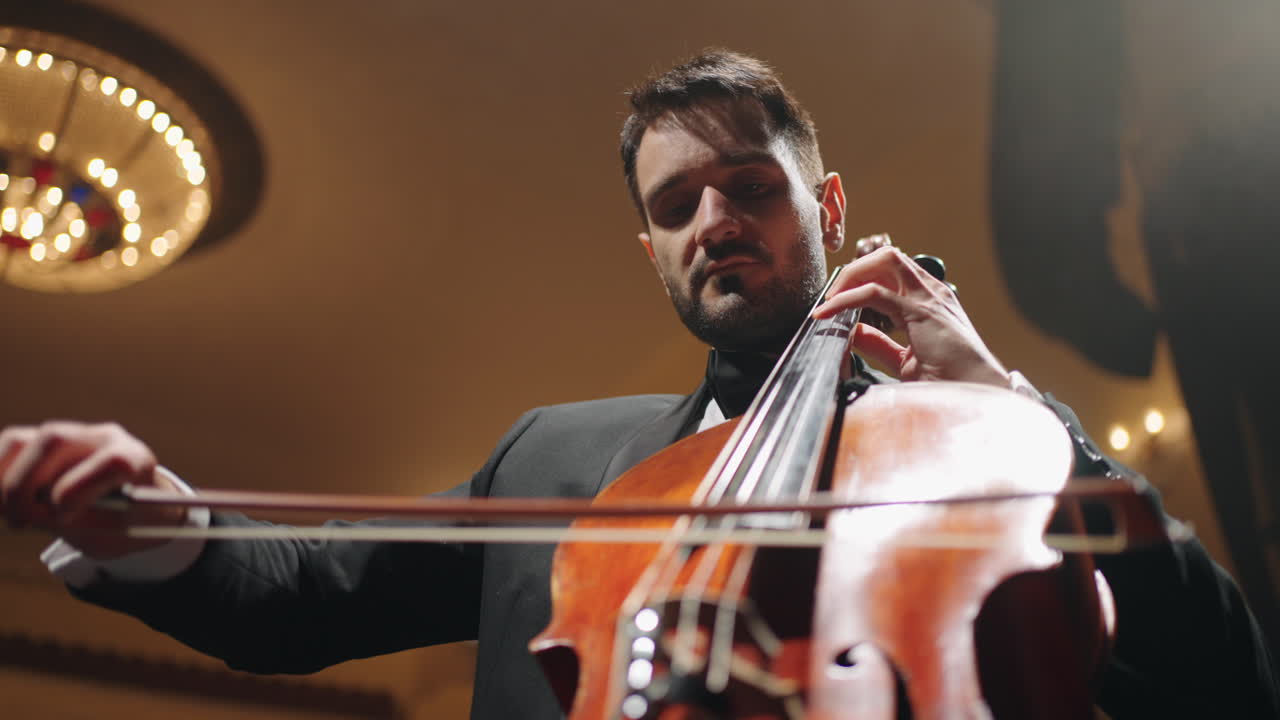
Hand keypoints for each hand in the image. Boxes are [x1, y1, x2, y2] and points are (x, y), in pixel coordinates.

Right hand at [0, 421, 184, 558]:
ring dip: (4, 482)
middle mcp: (103, 438)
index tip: (63, 513)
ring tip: (13, 518)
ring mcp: (70, 434)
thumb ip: (78, 524)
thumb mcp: (114, 534)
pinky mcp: (42, 441)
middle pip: (54, 440)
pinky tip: (3, 505)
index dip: (81, 487)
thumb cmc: (125, 522)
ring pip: (21, 441)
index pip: (113, 461)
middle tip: (20, 521)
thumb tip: (29, 511)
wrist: (131, 508)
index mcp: (136, 460)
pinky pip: (7, 448)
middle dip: (25, 485)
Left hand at [812, 244, 1011, 386]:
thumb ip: (880, 343)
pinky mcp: (920, 310)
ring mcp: (929, 297)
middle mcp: (932, 292)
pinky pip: (874, 292)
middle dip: (855, 270)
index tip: (837, 300)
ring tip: (829, 300)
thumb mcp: (905, 360)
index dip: (863, 279)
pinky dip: (845, 299)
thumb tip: (854, 333)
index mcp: (931, 301)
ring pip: (883, 261)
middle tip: (830, 297)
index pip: (893, 271)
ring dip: (851, 276)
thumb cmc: (951, 382)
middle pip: (888, 257)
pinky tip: (828, 312)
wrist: (978, 394)